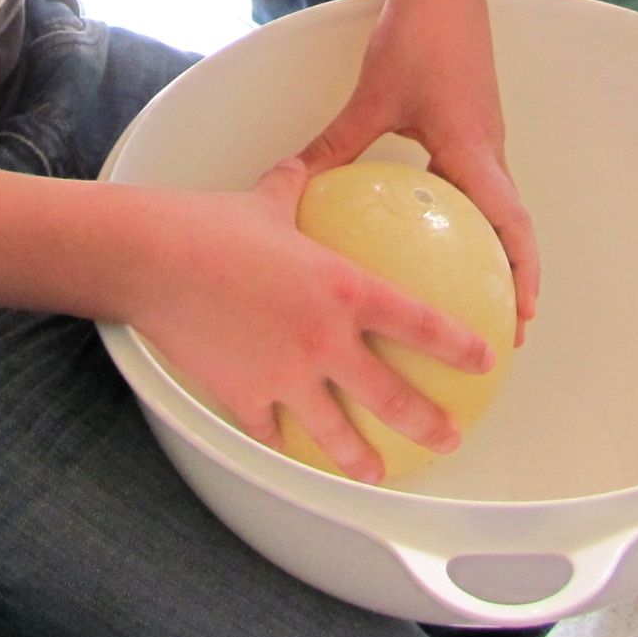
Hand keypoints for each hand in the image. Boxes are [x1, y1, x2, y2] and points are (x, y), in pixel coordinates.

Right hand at [124, 164, 493, 481]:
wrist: (155, 260)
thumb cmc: (211, 225)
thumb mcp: (269, 199)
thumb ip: (297, 185)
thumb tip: (304, 165)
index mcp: (343, 289)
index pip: (419, 322)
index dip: (458, 345)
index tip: (482, 358)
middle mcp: (325, 340)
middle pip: (393, 397)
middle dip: (429, 423)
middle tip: (450, 435)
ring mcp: (287, 374)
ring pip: (338, 432)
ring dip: (363, 458)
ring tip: (377, 471)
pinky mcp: (246, 395)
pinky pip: (272, 430)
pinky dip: (285, 443)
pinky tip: (291, 452)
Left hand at [296, 0, 540, 331]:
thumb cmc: (415, 38)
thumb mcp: (371, 97)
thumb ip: (336, 144)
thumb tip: (294, 181)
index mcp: (472, 150)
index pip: (510, 224)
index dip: (521, 274)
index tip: (521, 319)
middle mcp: (488, 150)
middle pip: (512, 226)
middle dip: (514, 278)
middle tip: (502, 329)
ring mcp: (484, 138)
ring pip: (497, 207)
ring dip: (495, 250)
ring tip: (475, 293)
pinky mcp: (472, 126)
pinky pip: (478, 183)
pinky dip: (471, 216)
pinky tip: (435, 231)